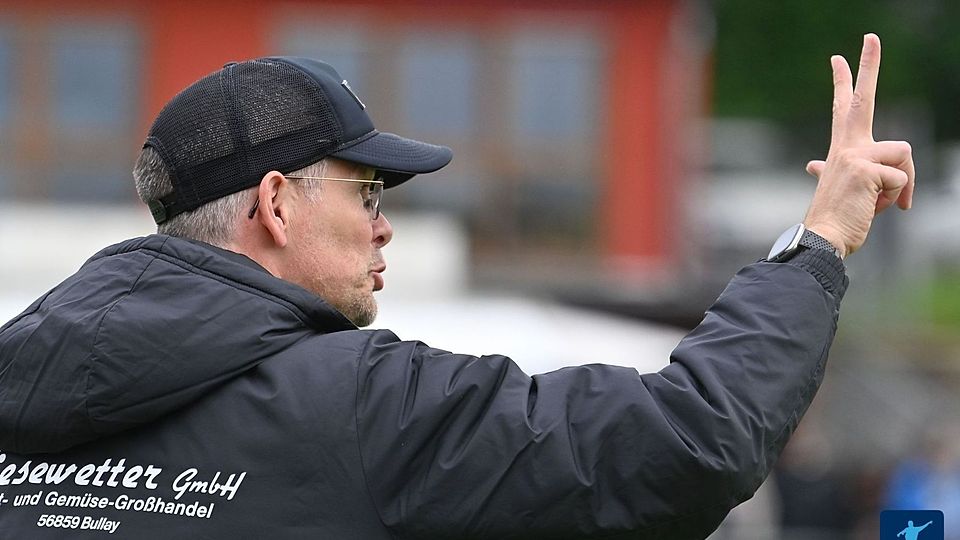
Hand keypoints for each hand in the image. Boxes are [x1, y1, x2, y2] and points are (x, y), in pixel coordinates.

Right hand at [802, 34, 914, 258]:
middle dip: (868, 64)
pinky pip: (901, 178)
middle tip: (871, 36)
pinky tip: (875, 209)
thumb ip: (824, 170)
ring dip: (901, 184)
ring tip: (879, 203)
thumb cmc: (833, 217)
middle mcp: (846, 146)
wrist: (823, 238)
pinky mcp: (867, 170)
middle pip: (862, 99)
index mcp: (841, 149)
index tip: (838, 57)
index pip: (842, 107)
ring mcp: (854, 156)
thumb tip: (811, 165)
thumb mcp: (836, 186)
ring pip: (903, 153)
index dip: (843, 81)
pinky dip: (896, 199)